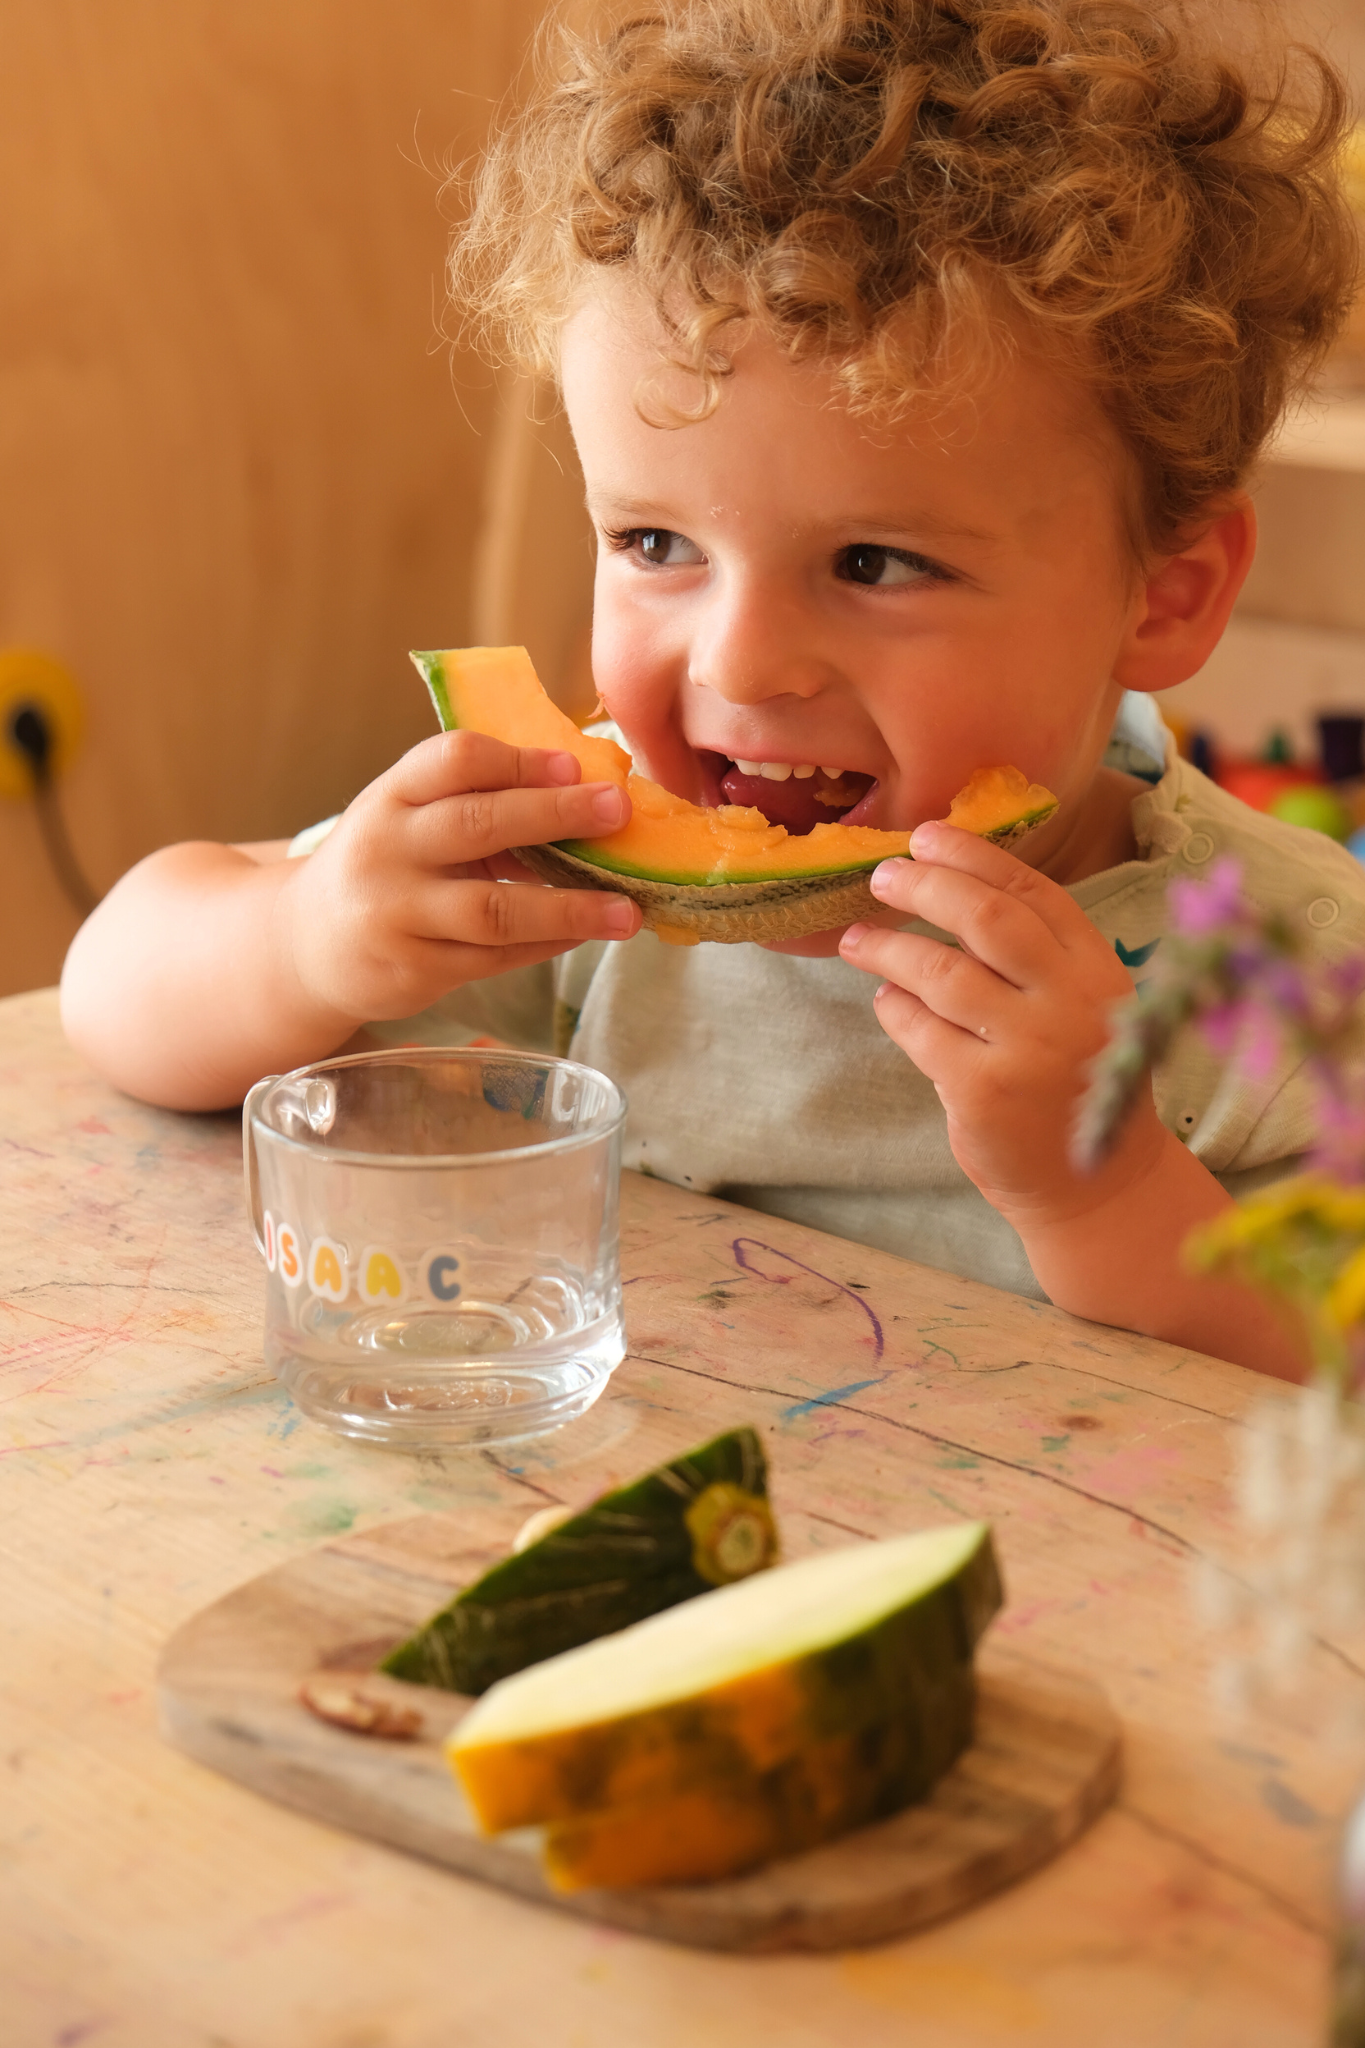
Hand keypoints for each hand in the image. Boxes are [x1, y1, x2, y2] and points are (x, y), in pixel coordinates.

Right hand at [283, 732, 640, 1026]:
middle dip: (555, 814)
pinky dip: (546, 944)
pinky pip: (494, 957)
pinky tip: (584, 933)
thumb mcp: (409, 818)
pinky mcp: (413, 970)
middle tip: (617, 810)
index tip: (575, 764)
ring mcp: (396, 915)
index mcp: (391, 796)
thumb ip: (477, 803)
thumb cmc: (385, 866)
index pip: (453, 760)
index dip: (518, 759)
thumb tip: (589, 790)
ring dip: (569, 908)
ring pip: (493, 909)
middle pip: (477, 825)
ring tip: (626, 910)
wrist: (306, 945)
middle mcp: (386, 850)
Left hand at [838, 821, 1163, 1231]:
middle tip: (882, 877)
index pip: (1032, 891)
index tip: (927, 835)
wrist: (1096, 1186)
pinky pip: (919, 1030)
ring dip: (888, 948)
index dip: (975, 856)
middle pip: (986, 919)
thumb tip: (943, 883)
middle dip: (926, 886)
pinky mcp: (984, 1092)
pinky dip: (893, 1008)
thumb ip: (1034, 955)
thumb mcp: (1079, 1007)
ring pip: (940, 972)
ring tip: (856, 941)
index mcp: (1097, 969)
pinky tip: (886, 1000)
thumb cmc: (1073, 1082)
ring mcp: (1028, 1048)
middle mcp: (1069, 1002)